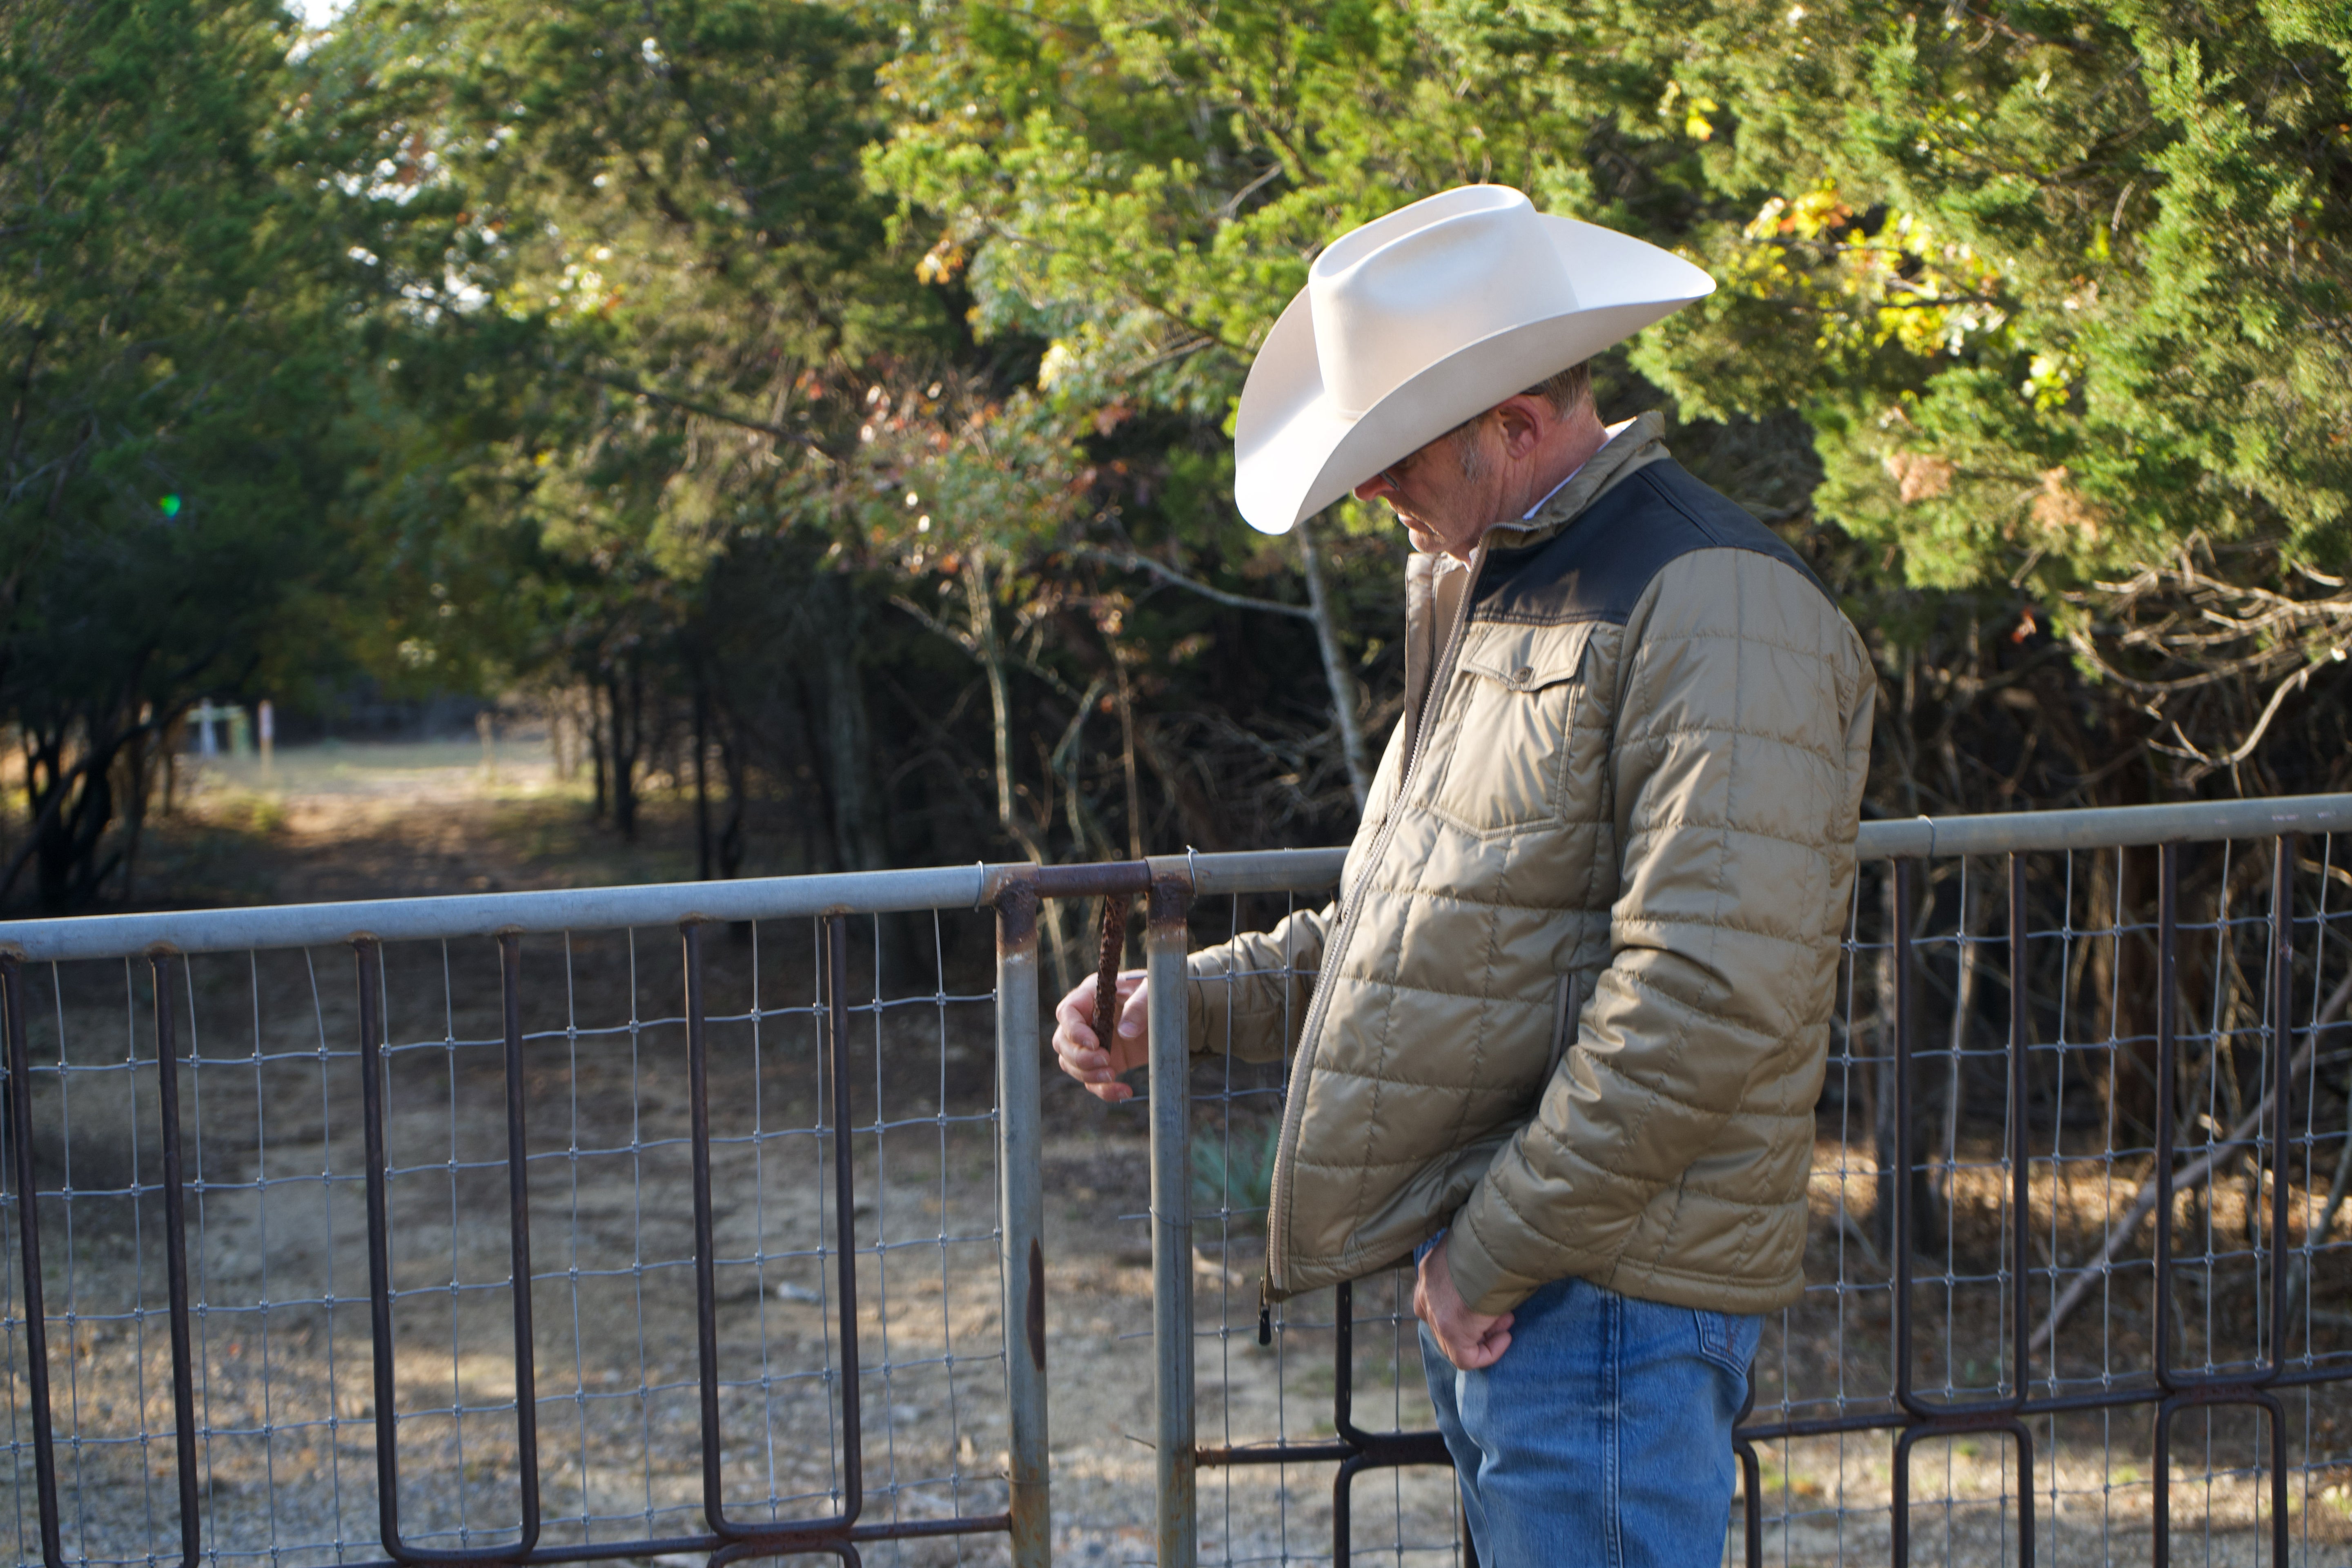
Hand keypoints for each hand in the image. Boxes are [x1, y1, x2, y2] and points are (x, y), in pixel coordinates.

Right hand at [1051, 969, 1149, 1102]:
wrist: (1170, 1010)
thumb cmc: (1157, 992)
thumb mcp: (1152, 992)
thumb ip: (1139, 1006)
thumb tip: (1125, 1032)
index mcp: (1091, 996)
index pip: (1067, 1013)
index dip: (1074, 1030)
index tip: (1094, 1044)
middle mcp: (1086, 1021)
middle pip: (1063, 1043)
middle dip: (1080, 1057)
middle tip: (1106, 1060)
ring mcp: (1094, 1044)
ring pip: (1071, 1064)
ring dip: (1088, 1075)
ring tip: (1113, 1076)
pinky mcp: (1107, 1062)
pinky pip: (1093, 1081)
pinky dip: (1105, 1090)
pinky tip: (1125, 1091)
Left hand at [1414, 1234, 1512, 1369]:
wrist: (1498, 1241)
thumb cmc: (1497, 1240)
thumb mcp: (1479, 1252)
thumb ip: (1475, 1269)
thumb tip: (1490, 1283)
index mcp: (1431, 1269)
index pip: (1435, 1299)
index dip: (1463, 1308)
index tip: (1488, 1301)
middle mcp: (1426, 1290)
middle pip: (1443, 1322)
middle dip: (1475, 1323)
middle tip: (1502, 1314)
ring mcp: (1434, 1310)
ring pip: (1453, 1341)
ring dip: (1483, 1335)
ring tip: (1507, 1320)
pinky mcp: (1450, 1329)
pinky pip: (1464, 1358)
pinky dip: (1487, 1353)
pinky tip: (1506, 1338)